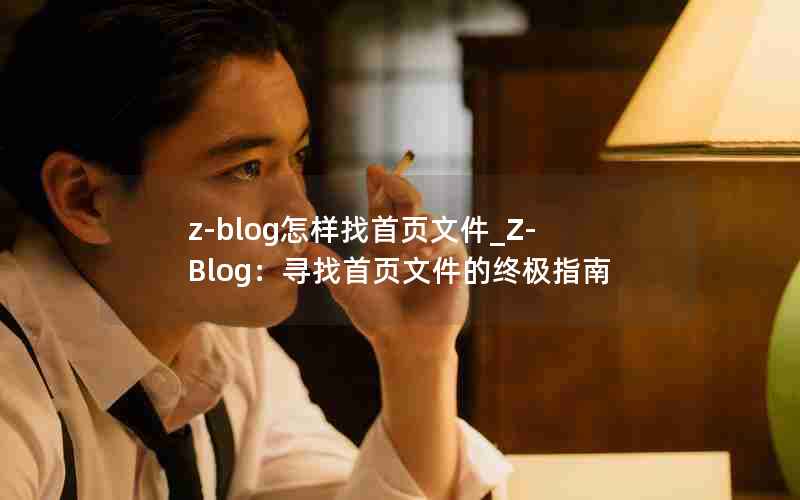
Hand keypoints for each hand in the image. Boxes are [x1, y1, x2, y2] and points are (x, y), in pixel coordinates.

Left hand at [305, 164, 468, 359]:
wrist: (404, 343)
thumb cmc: (376, 316)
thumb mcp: (345, 285)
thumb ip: (324, 263)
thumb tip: (297, 247)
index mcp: (383, 238)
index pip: (382, 203)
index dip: (379, 184)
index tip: (372, 169)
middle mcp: (408, 238)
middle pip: (406, 200)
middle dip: (397, 185)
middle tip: (386, 177)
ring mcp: (433, 248)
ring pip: (428, 220)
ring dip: (415, 224)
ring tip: (406, 240)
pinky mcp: (453, 261)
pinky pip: (449, 241)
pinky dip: (437, 242)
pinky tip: (423, 251)